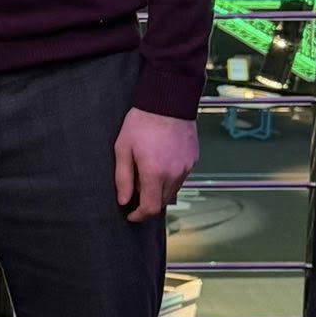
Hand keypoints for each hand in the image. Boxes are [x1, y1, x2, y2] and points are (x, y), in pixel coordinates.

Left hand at [113, 108, 198, 223]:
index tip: (130, 214)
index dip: (139, 215)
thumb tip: (123, 200)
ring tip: (147, 171)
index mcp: (155, 173)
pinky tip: (160, 161)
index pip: (150, 208)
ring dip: (159, 189)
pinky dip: (169, 177)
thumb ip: (123, 178)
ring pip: (172, 190)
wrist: (168, 100)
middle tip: (134, 190)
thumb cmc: (142, 121)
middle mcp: (174, 174)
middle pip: (161, 202)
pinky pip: (180, 177)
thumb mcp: (123, 148)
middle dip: (147, 202)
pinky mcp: (193, 159)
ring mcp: (186, 167)